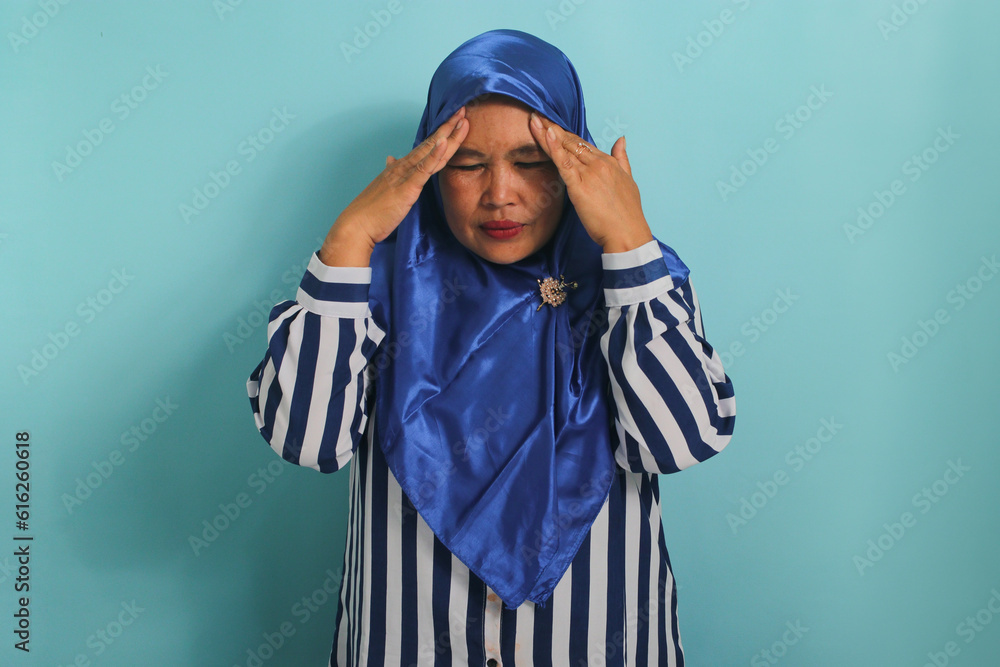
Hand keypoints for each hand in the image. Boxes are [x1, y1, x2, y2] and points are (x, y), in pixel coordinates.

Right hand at [319, 106, 469, 265]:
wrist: (358, 224)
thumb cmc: (372, 210)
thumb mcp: (385, 187)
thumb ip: (391, 172)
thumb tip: (391, 158)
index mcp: (401, 166)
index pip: (425, 147)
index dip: (441, 134)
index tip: (454, 121)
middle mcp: (403, 166)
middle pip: (431, 144)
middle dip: (449, 127)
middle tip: (463, 110)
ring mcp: (405, 175)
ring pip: (431, 151)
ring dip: (447, 135)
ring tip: (461, 120)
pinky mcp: (407, 187)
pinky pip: (423, 168)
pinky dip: (434, 154)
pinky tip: (444, 142)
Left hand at [528, 112, 652, 252]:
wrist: (628, 234)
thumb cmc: (627, 214)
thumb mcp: (628, 180)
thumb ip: (622, 158)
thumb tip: (621, 139)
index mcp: (608, 162)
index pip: (581, 143)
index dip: (564, 134)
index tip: (550, 123)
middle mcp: (598, 163)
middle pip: (571, 142)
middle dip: (552, 128)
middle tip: (536, 114)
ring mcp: (589, 173)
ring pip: (564, 149)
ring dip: (547, 133)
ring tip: (534, 119)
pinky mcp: (580, 186)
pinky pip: (564, 163)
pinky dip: (554, 148)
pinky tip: (546, 134)